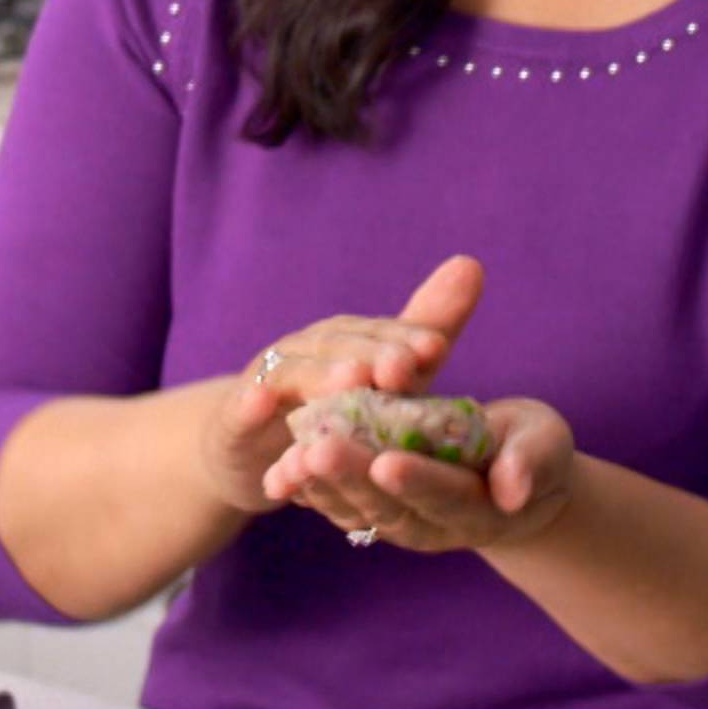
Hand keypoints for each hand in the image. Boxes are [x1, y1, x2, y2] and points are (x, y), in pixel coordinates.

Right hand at [196, 256, 483, 515]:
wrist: (250, 445)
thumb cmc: (331, 405)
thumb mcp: (384, 377)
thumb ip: (425, 330)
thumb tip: (472, 263)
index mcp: (348, 341)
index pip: (381, 335)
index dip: (407, 339)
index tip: (438, 349)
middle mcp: (308, 350)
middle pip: (340, 346)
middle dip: (371, 354)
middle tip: (401, 369)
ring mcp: (268, 378)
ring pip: (295, 373)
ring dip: (321, 376)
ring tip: (349, 383)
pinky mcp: (235, 414)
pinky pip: (243, 407)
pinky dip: (250, 403)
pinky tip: (261, 404)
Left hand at [265, 396, 575, 555]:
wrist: (512, 481)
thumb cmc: (533, 450)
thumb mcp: (545, 445)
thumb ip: (530, 463)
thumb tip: (513, 490)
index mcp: (480, 507)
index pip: (446, 496)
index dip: (417, 480)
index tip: (387, 462)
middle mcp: (435, 525)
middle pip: (390, 506)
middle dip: (353, 479)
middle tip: (319, 450)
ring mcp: (401, 522)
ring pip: (357, 509)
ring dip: (322, 486)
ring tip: (291, 458)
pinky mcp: (376, 511)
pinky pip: (339, 503)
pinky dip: (310, 488)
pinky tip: (282, 467)